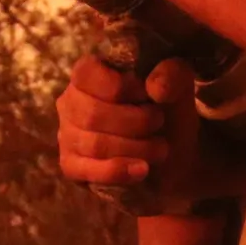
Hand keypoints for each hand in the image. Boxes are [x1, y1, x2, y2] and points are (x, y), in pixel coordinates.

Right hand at [55, 53, 204, 200]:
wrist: (174, 156)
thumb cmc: (167, 112)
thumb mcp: (178, 87)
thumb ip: (172, 75)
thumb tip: (156, 87)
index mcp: (89, 73)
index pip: (88, 74)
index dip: (122, 87)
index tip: (148, 96)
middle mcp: (70, 101)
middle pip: (92, 114)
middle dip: (136, 122)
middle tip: (159, 124)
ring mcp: (67, 135)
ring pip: (94, 145)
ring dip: (136, 149)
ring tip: (160, 149)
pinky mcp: (71, 166)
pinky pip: (87, 171)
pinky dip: (118, 171)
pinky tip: (142, 170)